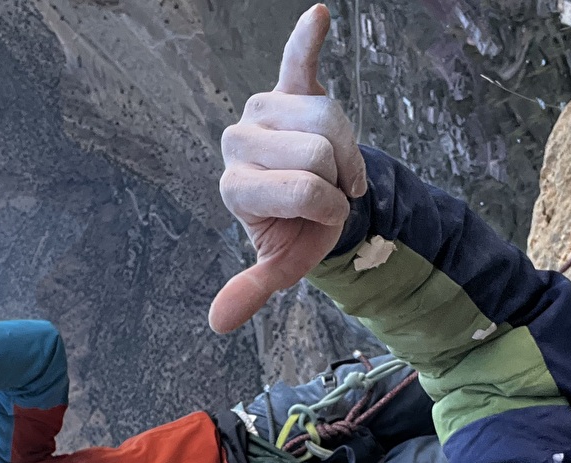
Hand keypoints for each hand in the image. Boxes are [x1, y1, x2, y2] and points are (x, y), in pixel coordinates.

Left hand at [209, 4, 366, 334]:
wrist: (305, 203)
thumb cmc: (293, 232)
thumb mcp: (279, 265)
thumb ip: (253, 287)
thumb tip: (219, 323)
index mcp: (234, 185)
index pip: (304, 189)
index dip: (329, 207)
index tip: (325, 216)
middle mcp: (238, 139)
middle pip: (321, 150)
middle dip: (342, 179)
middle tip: (332, 193)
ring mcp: (262, 109)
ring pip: (332, 117)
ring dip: (352, 149)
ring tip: (338, 167)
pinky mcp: (286, 85)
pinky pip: (298, 58)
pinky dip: (307, 37)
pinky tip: (319, 15)